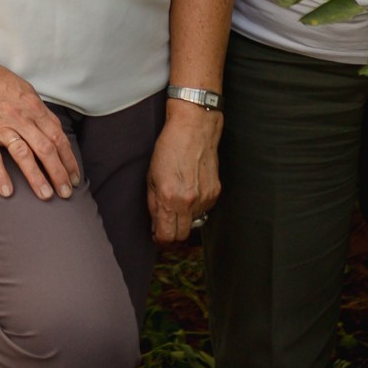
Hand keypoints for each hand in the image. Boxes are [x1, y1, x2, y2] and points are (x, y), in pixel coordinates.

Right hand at [0, 59, 79, 200]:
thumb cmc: (0, 82)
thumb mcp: (27, 92)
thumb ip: (42, 113)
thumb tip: (57, 133)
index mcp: (34, 108)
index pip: (58, 138)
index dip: (68, 160)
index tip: (74, 177)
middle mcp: (21, 119)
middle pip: (45, 149)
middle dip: (59, 173)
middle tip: (66, 194)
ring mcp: (1, 127)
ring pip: (23, 154)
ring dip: (36, 176)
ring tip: (46, 195)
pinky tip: (7, 191)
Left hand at [148, 103, 221, 243]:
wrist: (194, 128)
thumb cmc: (169, 147)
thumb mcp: (151, 176)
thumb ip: (153, 203)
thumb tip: (156, 223)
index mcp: (170, 198)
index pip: (167, 235)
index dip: (160, 239)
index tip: (157, 235)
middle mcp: (189, 202)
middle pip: (182, 235)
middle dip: (173, 233)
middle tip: (166, 224)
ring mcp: (205, 198)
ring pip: (195, 222)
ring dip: (185, 217)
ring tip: (178, 199)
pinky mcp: (215, 192)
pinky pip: (204, 210)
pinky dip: (196, 206)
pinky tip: (190, 190)